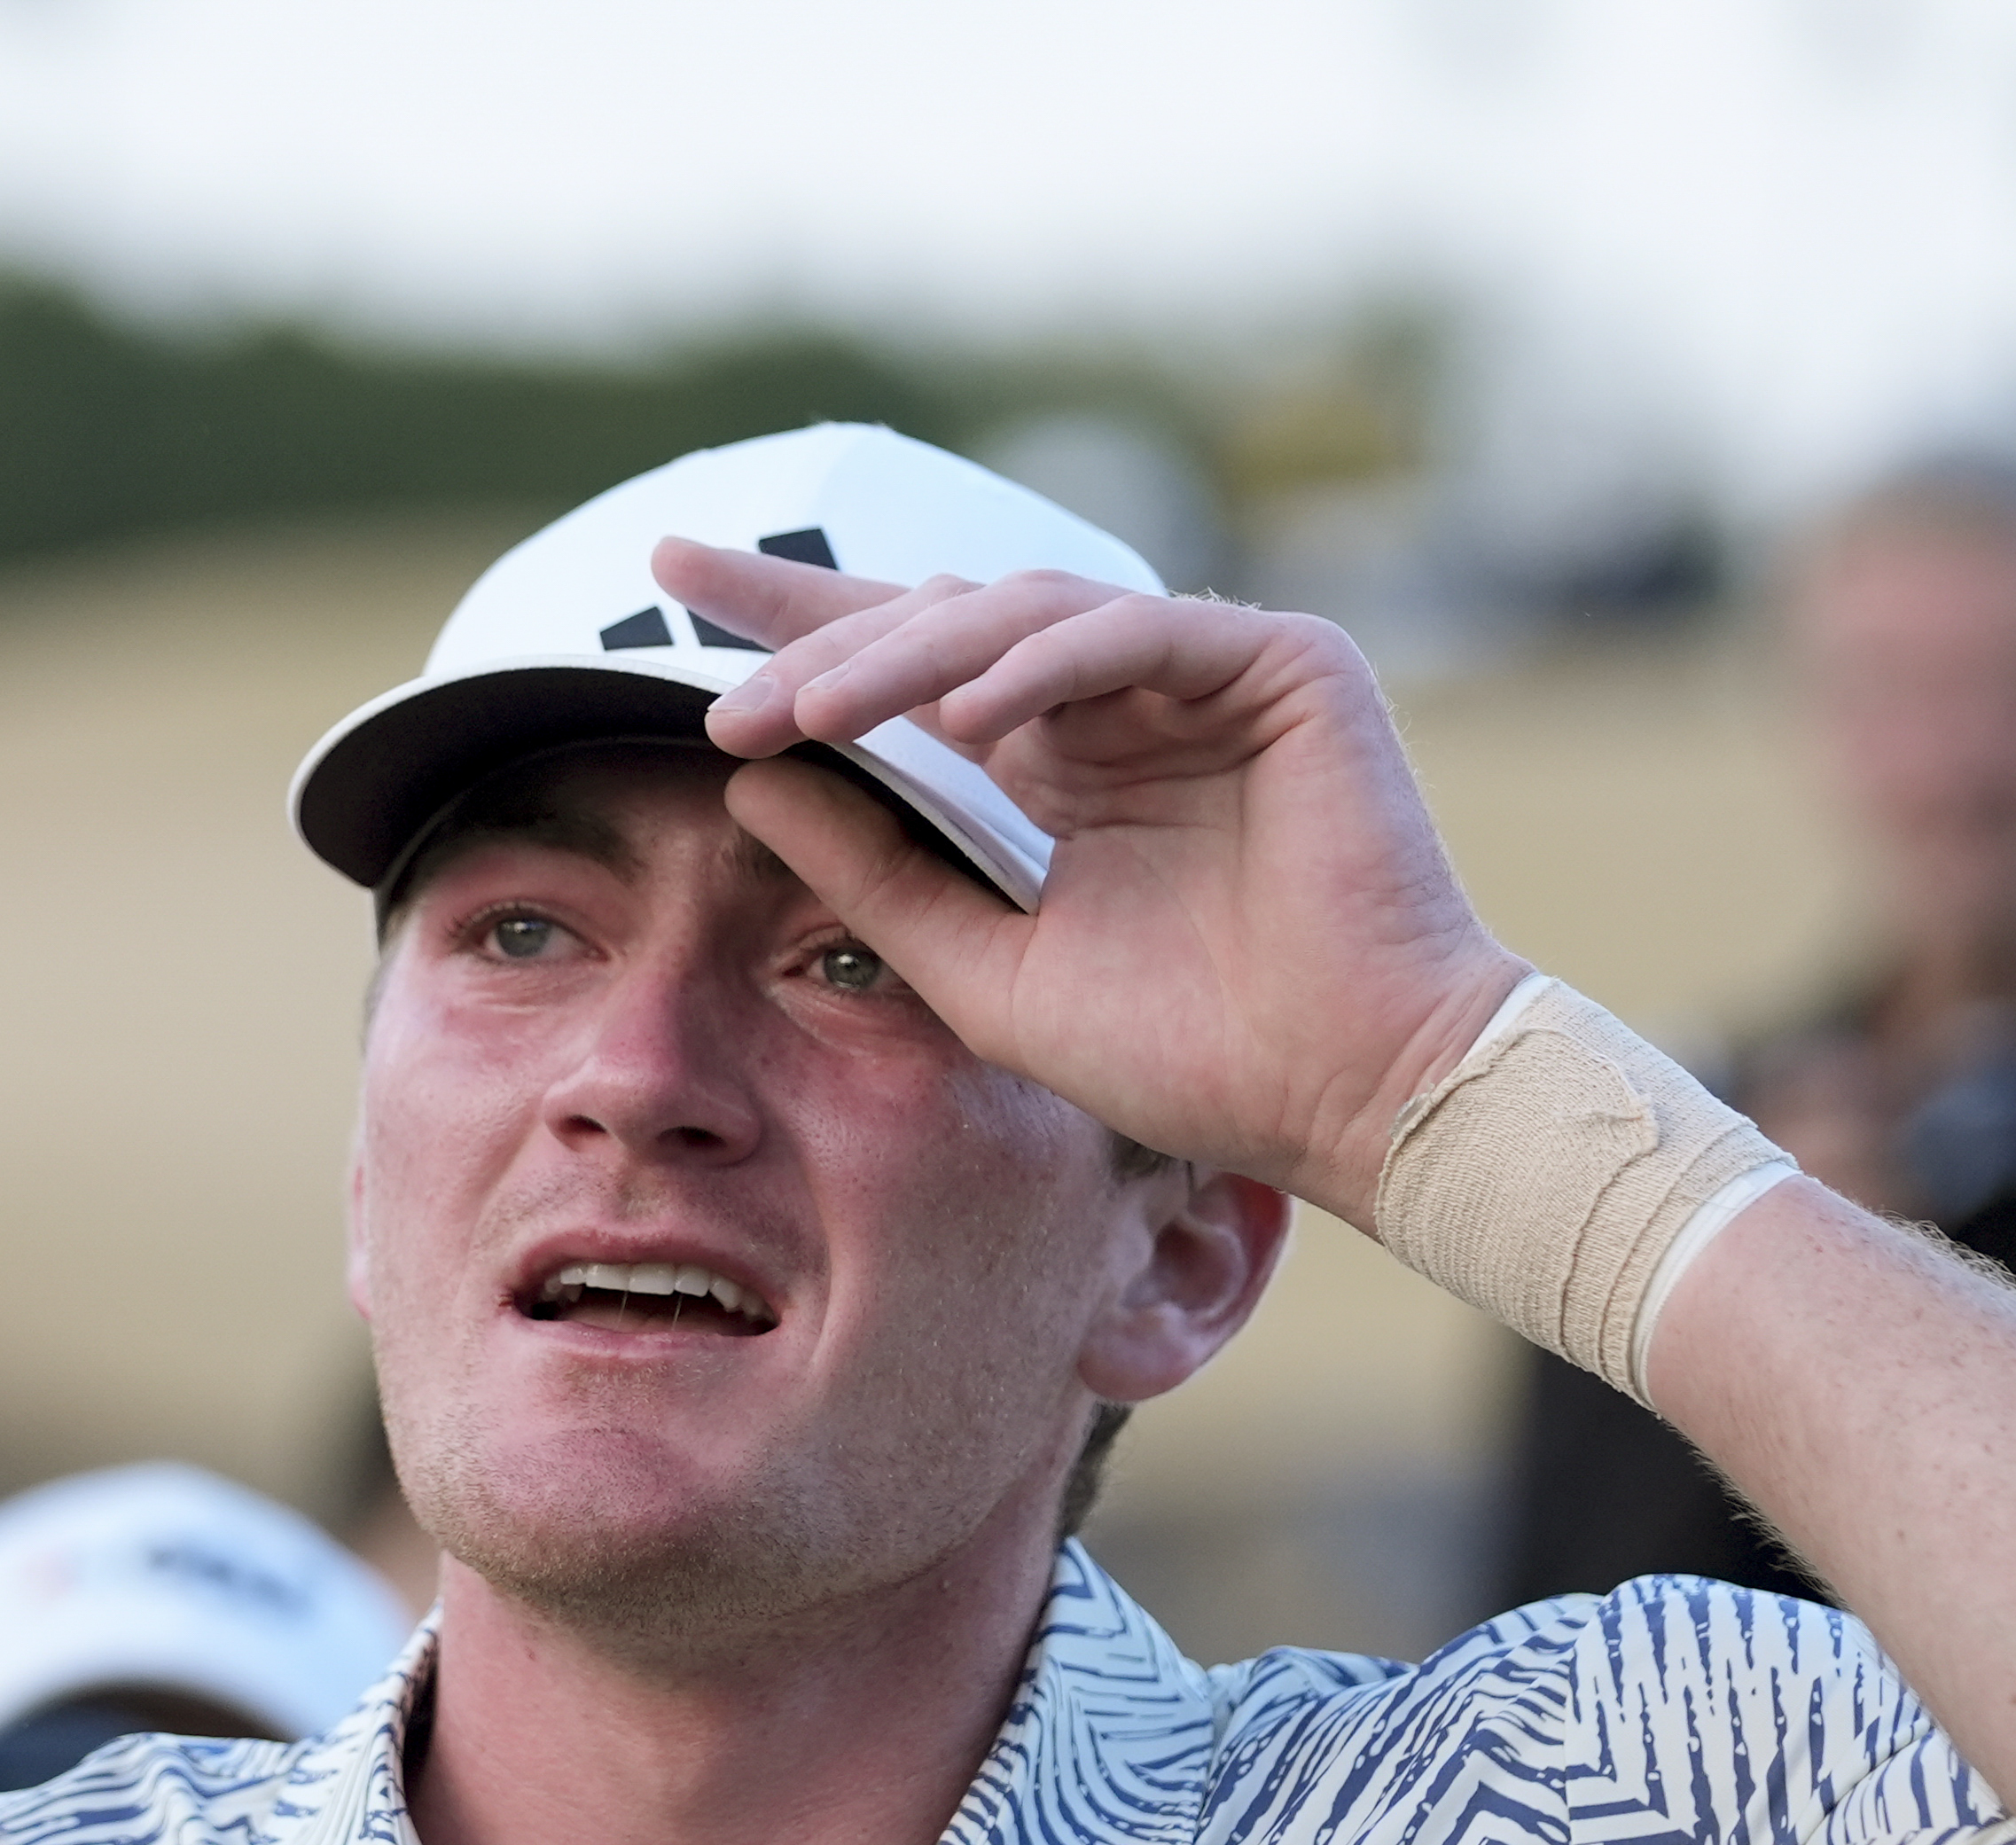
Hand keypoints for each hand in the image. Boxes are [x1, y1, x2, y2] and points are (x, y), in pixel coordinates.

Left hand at [660, 539, 1524, 1222]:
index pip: (910, 670)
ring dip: (906, 659)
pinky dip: (1041, 665)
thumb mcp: (985, 969)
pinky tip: (960, 720)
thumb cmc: (1191, 1055)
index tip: (668, 577)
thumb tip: (748, 779)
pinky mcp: (1283, 664)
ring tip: (812, 711)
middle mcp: (1122, 703)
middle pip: (945, 622)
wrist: (1348, 1096)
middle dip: (821, 634)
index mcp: (1060, 766)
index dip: (796, 625)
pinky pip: (1134, 631)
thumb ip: (876, 874)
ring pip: (1022, 615)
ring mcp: (1205, 673)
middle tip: (710, 669)